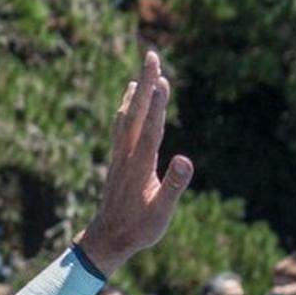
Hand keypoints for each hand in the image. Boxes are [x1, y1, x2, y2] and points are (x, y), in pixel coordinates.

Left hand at [74, 52, 193, 272]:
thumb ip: (174, 186)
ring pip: (127, 116)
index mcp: (140, 166)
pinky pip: (121, 126)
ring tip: (143, 72)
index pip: (150, 130)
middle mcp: (127, 155)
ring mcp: (120, 155)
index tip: (161, 81)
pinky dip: (127, 108)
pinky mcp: (118, 159)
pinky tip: (129, 101)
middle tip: (152, 55)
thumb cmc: (139, 229)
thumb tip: (186, 161)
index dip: (157, 106)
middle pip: (136, 113)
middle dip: (146, 83)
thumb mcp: (161, 213)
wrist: (108, 239)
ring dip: (136, 92)